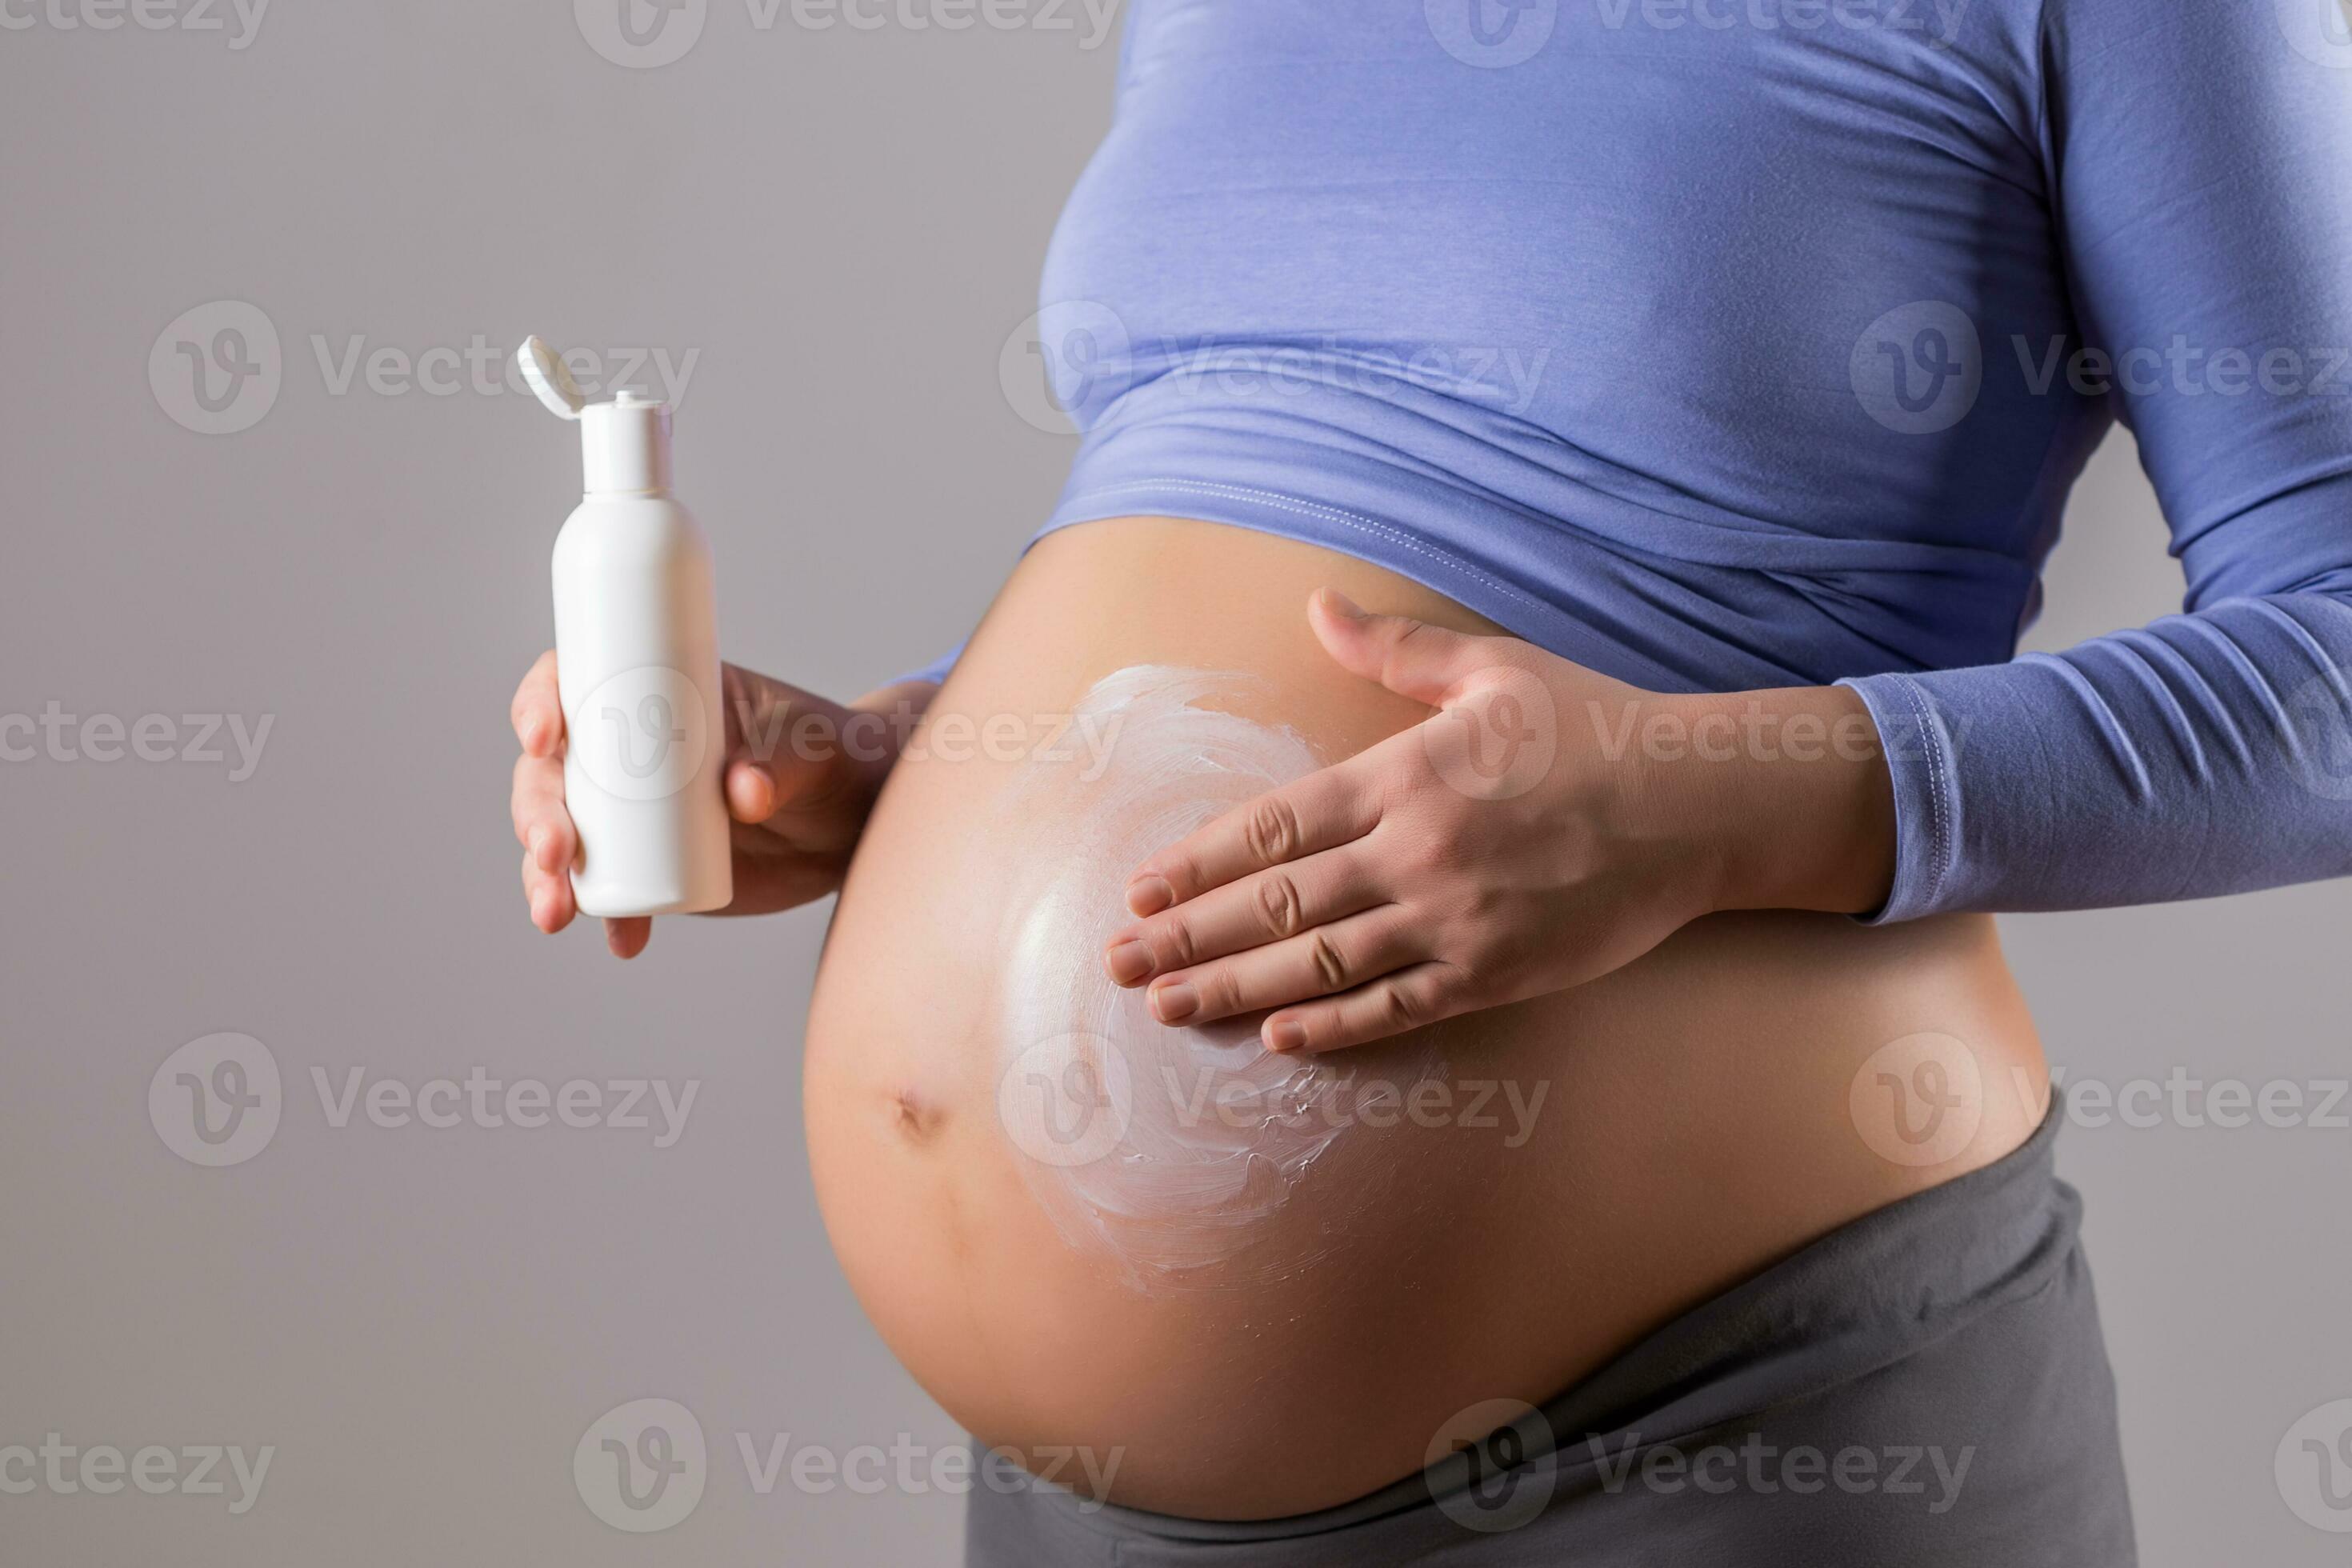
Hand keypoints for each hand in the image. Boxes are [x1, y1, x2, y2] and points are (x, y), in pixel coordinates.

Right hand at [510, 651, 932, 957]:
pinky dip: (609, 918)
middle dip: (535, 812)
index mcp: (653, 693)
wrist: (855, 824)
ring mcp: (633, 814)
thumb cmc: (831, 757)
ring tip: (556, 913)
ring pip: (562, 837)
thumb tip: (744, 793)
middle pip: (549, 773)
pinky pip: (610, 893)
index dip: (540, 704)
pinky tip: (625, 941)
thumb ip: (781, 764)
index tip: (544, 737)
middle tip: (554, 851)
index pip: (575, 683)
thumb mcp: (811, 749)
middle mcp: (626, 752)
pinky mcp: (652, 867)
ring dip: (544, 876)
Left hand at [1100, 590, 1894, 1052]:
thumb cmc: (1593, 727)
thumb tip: (1318, 605)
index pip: (1272, 826)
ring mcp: (1455, 919)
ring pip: (1321, 964)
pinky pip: (1398, 1007)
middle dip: (1190, 937)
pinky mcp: (1498, 971)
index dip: (1198, 864)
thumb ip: (1395, 649)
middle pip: (1277, 904)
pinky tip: (1279, 1039)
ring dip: (1237, 989)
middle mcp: (1416, 851)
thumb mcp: (1491, 668)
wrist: (1699, 803)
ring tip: (1170, 1008)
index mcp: (1404, 774)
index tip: (1140, 890)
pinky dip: (1335, 1026)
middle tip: (1121, 965)